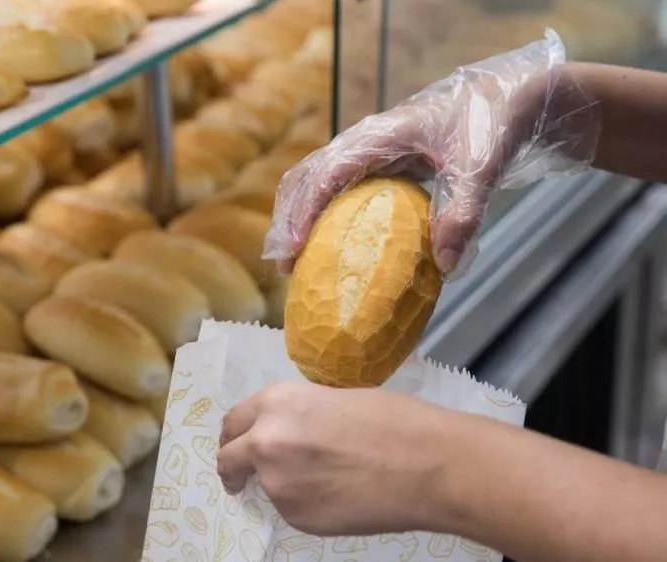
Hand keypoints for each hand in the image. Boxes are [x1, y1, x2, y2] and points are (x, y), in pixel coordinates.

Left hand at [216, 381, 455, 536]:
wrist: (425, 464)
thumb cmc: (392, 420)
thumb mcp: (332, 399)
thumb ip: (295, 417)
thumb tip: (285, 434)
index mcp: (275, 402)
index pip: (234, 422)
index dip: (235, 435)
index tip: (237, 445)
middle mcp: (265, 440)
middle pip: (229, 459)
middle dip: (234, 467)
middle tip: (241, 476)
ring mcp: (277, 483)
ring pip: (266, 487)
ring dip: (282, 484)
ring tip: (328, 480)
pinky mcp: (295, 516)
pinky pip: (291, 510)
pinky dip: (307, 505)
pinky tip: (341, 496)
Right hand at [264, 30, 600, 276]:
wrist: (506, 100)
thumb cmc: (492, 125)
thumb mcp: (482, 168)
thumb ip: (464, 214)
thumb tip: (445, 265)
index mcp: (380, 135)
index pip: (326, 172)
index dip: (305, 211)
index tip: (294, 247)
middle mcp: (363, 140)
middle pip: (304, 176)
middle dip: (288, 219)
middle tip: (285, 265)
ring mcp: (366, 151)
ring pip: (312, 181)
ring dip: (296, 217)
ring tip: (292, 261)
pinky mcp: (376, 164)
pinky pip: (334, 188)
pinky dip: (319, 216)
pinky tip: (326, 247)